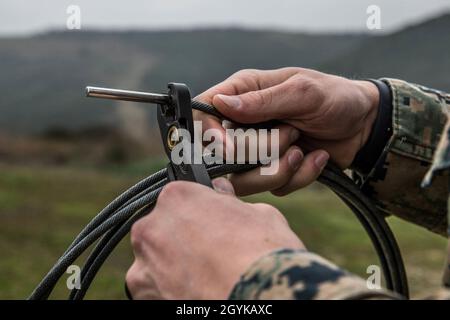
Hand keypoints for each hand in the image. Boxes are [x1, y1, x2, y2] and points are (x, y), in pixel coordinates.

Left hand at [126, 178, 303, 299]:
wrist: (260, 295)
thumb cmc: (263, 251)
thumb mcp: (257, 213)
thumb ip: (229, 201)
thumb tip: (223, 193)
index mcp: (177, 197)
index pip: (180, 198)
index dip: (197, 211)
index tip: (210, 223)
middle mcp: (152, 226)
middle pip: (162, 227)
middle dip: (181, 238)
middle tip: (209, 252)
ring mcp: (144, 263)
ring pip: (155, 259)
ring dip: (172, 264)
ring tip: (204, 276)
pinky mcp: (144, 294)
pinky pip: (153, 286)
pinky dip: (168, 288)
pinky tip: (195, 291)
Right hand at [195, 67, 378, 195]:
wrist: (364, 127)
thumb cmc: (336, 98)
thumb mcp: (303, 92)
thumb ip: (263, 101)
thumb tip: (222, 104)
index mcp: (243, 94)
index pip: (204, 114)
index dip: (211, 136)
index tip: (232, 148)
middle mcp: (244, 124)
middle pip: (223, 155)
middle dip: (262, 150)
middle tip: (292, 133)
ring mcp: (257, 151)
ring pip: (245, 180)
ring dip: (279, 168)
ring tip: (303, 150)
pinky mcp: (273, 171)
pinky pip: (273, 188)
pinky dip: (299, 177)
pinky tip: (316, 158)